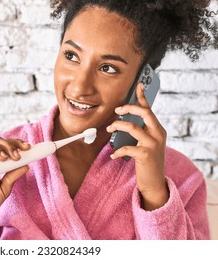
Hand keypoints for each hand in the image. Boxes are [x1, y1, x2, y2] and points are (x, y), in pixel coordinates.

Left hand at [106, 83, 167, 210]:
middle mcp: (158, 134)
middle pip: (144, 113)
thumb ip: (141, 132)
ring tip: (109, 129)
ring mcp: (153, 145)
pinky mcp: (146, 155)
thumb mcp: (147, 144)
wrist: (155, 183)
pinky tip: (113, 155)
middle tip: (117, 111)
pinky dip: (117, 151)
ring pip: (133, 127)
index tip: (138, 85)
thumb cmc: (147, 162)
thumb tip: (125, 120)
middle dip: (129, 108)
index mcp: (158, 130)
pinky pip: (128, 148)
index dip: (143, 97)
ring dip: (118, 126)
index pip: (150, 110)